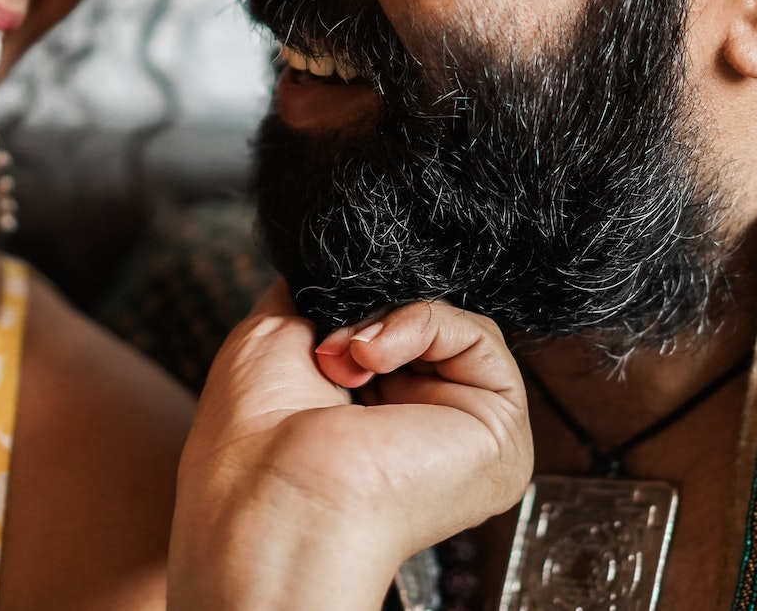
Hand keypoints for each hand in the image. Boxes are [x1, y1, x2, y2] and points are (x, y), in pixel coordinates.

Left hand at [168, 283, 531, 610]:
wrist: (273, 492)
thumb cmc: (256, 437)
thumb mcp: (276, 334)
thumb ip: (321, 297)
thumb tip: (345, 263)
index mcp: (379, 425)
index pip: (393, 336)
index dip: (361, 312)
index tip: (322, 319)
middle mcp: (427, 434)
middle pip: (425, 328)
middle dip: (371, 317)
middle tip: (327, 347)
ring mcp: (466, 436)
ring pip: (452, 326)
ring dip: (387, 323)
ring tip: (345, 359)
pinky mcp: (499, 431)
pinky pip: (476, 334)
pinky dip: (419, 325)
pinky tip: (370, 357)